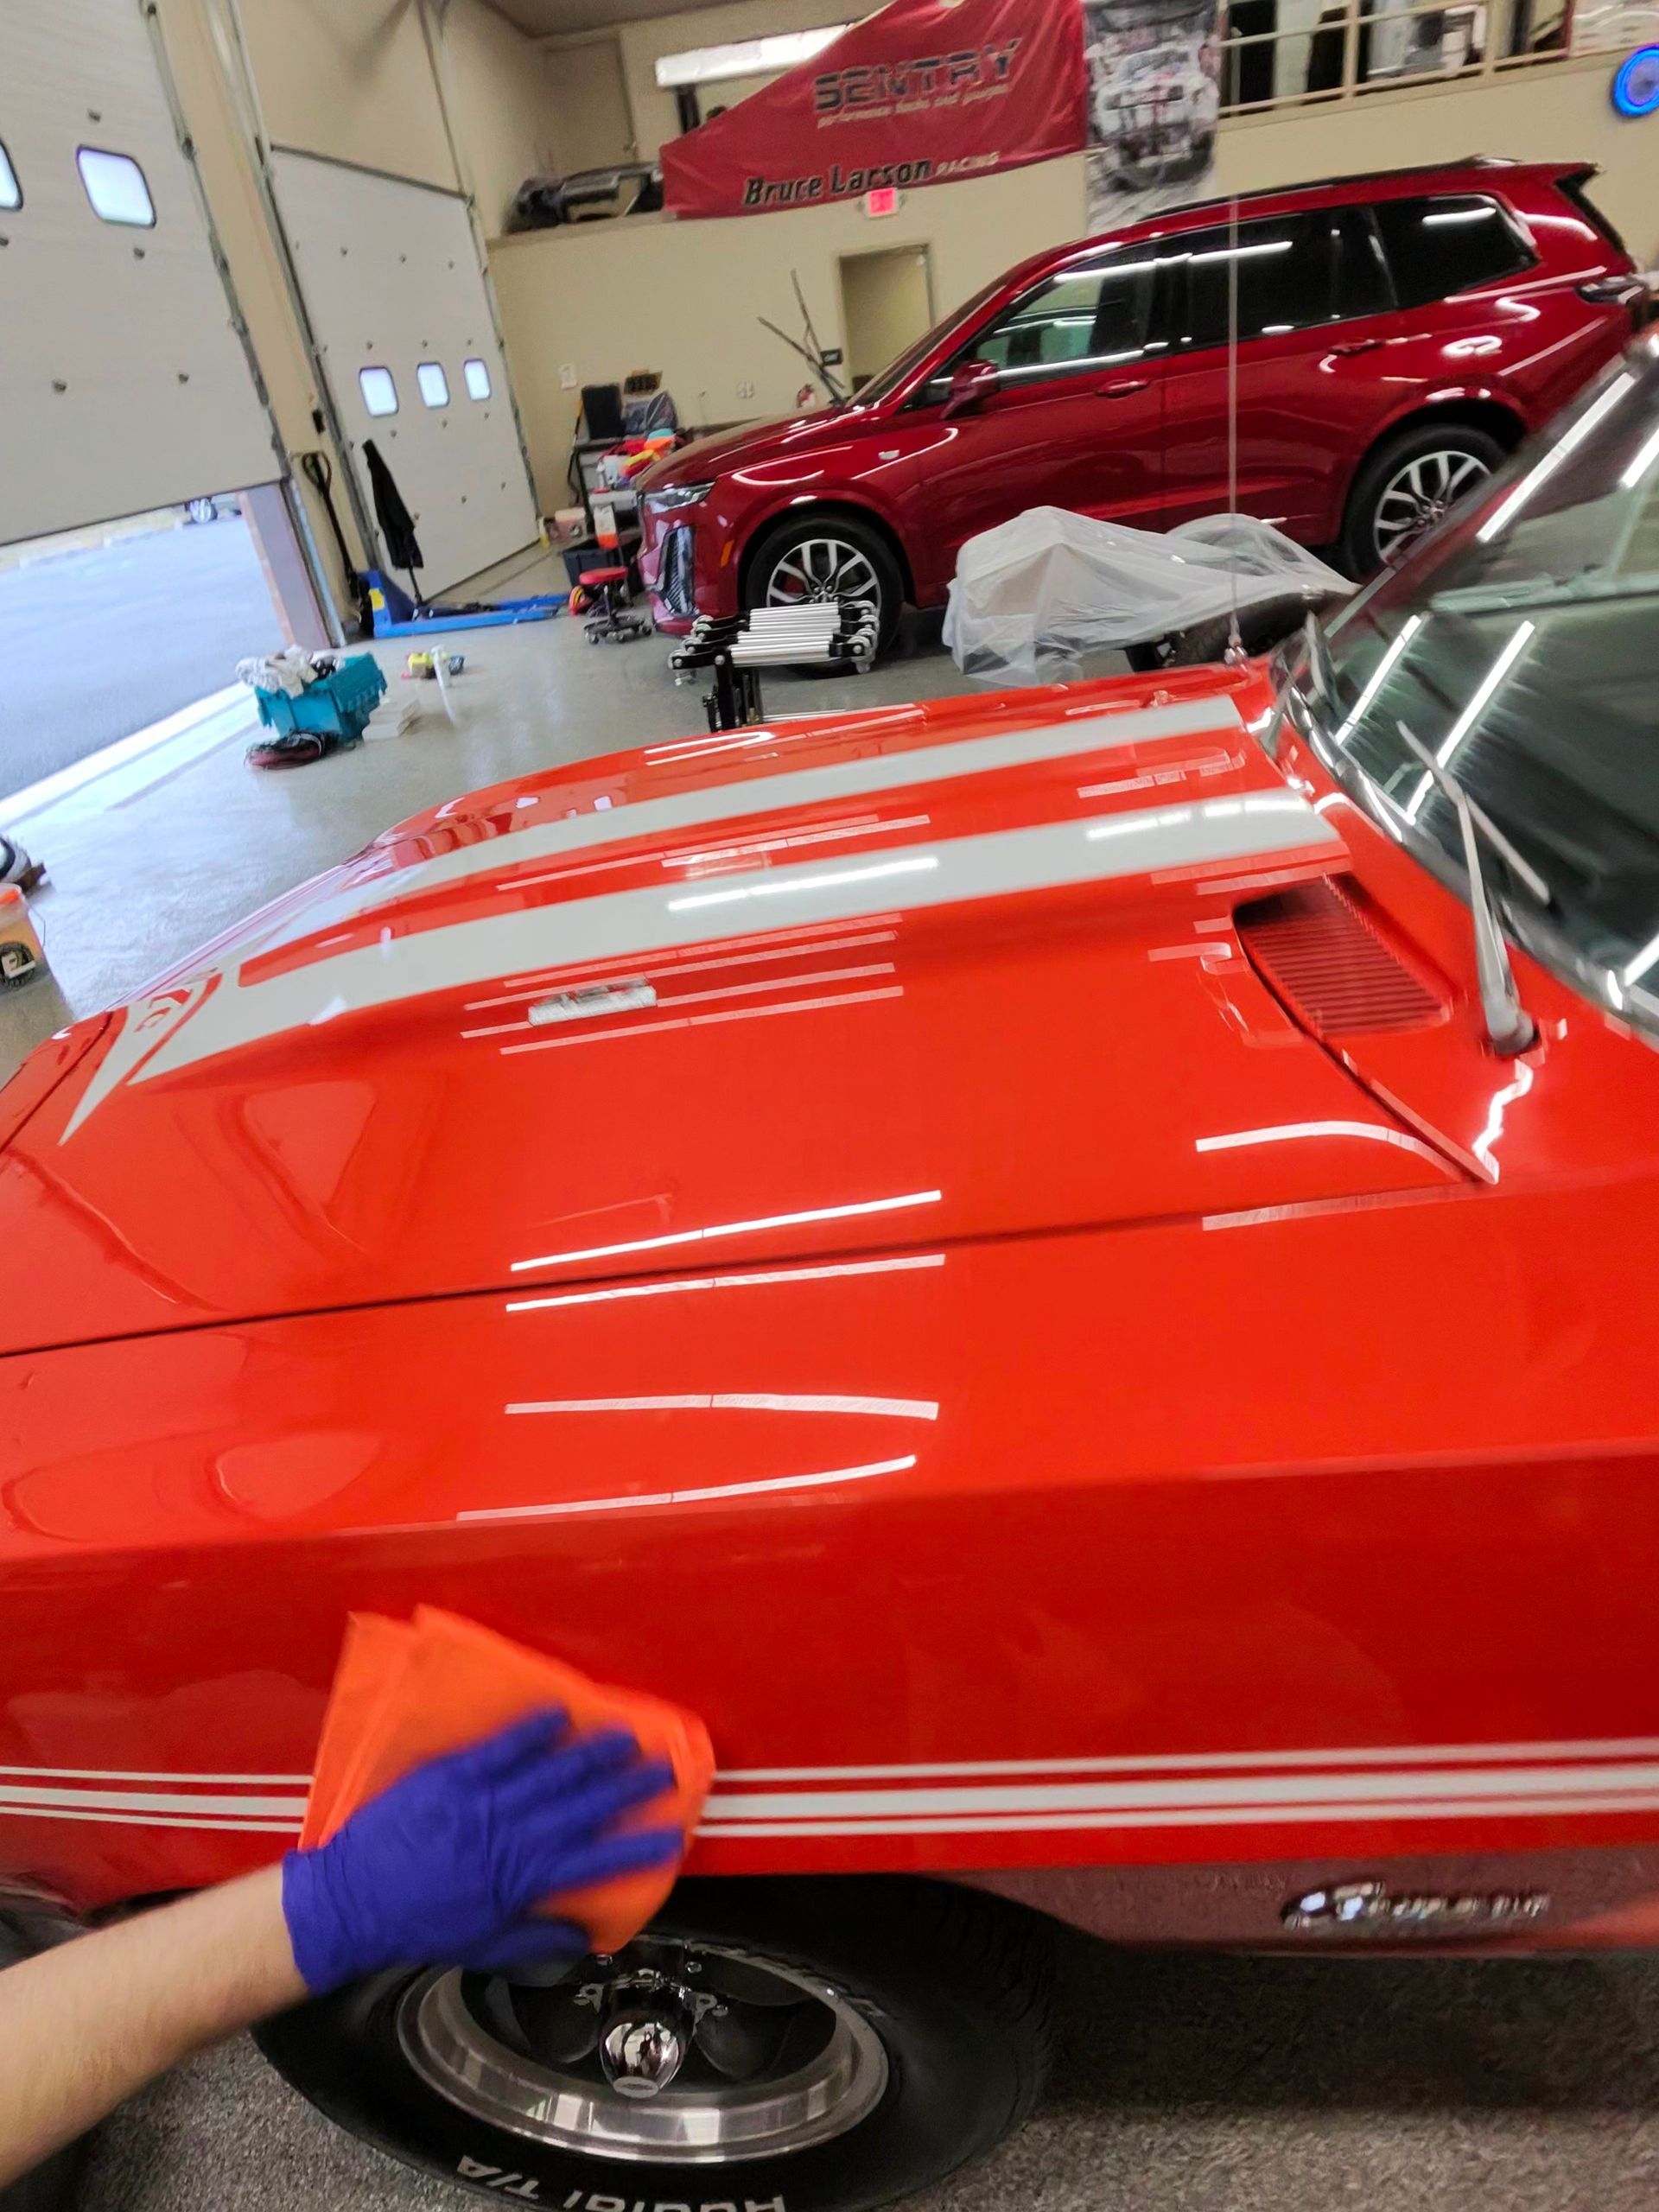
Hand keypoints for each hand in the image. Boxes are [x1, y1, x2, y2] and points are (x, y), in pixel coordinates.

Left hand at [281, 1709, 679, 1993]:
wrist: (355, 1902)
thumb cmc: (418, 1926)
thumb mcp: (483, 1946)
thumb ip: (537, 1939)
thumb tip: (583, 1935)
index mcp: (521, 1882)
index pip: (593, 1862)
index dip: (635, 1850)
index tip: (670, 1836)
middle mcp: (510, 1838)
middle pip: (581, 1808)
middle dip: (627, 1789)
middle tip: (663, 1770)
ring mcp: (483, 1803)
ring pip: (549, 1773)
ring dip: (591, 1754)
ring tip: (626, 1736)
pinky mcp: (452, 1776)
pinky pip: (499, 1748)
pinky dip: (531, 1730)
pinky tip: (559, 1712)